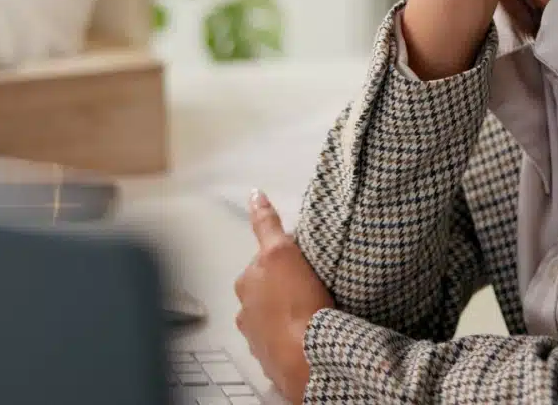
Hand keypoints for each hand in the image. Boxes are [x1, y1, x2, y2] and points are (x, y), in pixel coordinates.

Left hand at [235, 190, 332, 403]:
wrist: (306, 357)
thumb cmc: (295, 302)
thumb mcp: (281, 252)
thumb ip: (267, 224)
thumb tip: (254, 194)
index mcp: (246, 284)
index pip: (265, 261)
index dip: (284, 258)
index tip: (302, 265)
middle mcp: (245, 312)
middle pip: (267, 291)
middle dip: (283, 288)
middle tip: (311, 286)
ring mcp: (257, 340)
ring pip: (273, 319)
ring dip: (286, 315)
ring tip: (312, 314)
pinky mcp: (273, 363)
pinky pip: (283, 344)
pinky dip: (292, 339)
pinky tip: (308, 336)